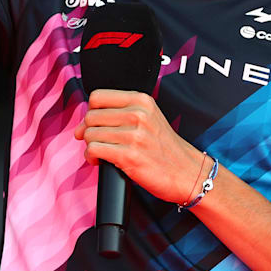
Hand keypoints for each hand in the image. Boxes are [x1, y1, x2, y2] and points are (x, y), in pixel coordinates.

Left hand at [73, 89, 206, 204]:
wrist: (188, 173)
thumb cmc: (165, 149)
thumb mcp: (149, 118)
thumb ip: (120, 113)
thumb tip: (83, 123)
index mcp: (141, 101)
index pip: (97, 97)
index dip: (92, 111)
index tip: (96, 124)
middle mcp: (138, 114)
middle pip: (91, 116)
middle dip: (89, 131)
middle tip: (98, 141)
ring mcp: (133, 135)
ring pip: (90, 133)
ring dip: (90, 146)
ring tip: (101, 152)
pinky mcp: (128, 155)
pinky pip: (93, 150)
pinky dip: (91, 157)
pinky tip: (100, 160)